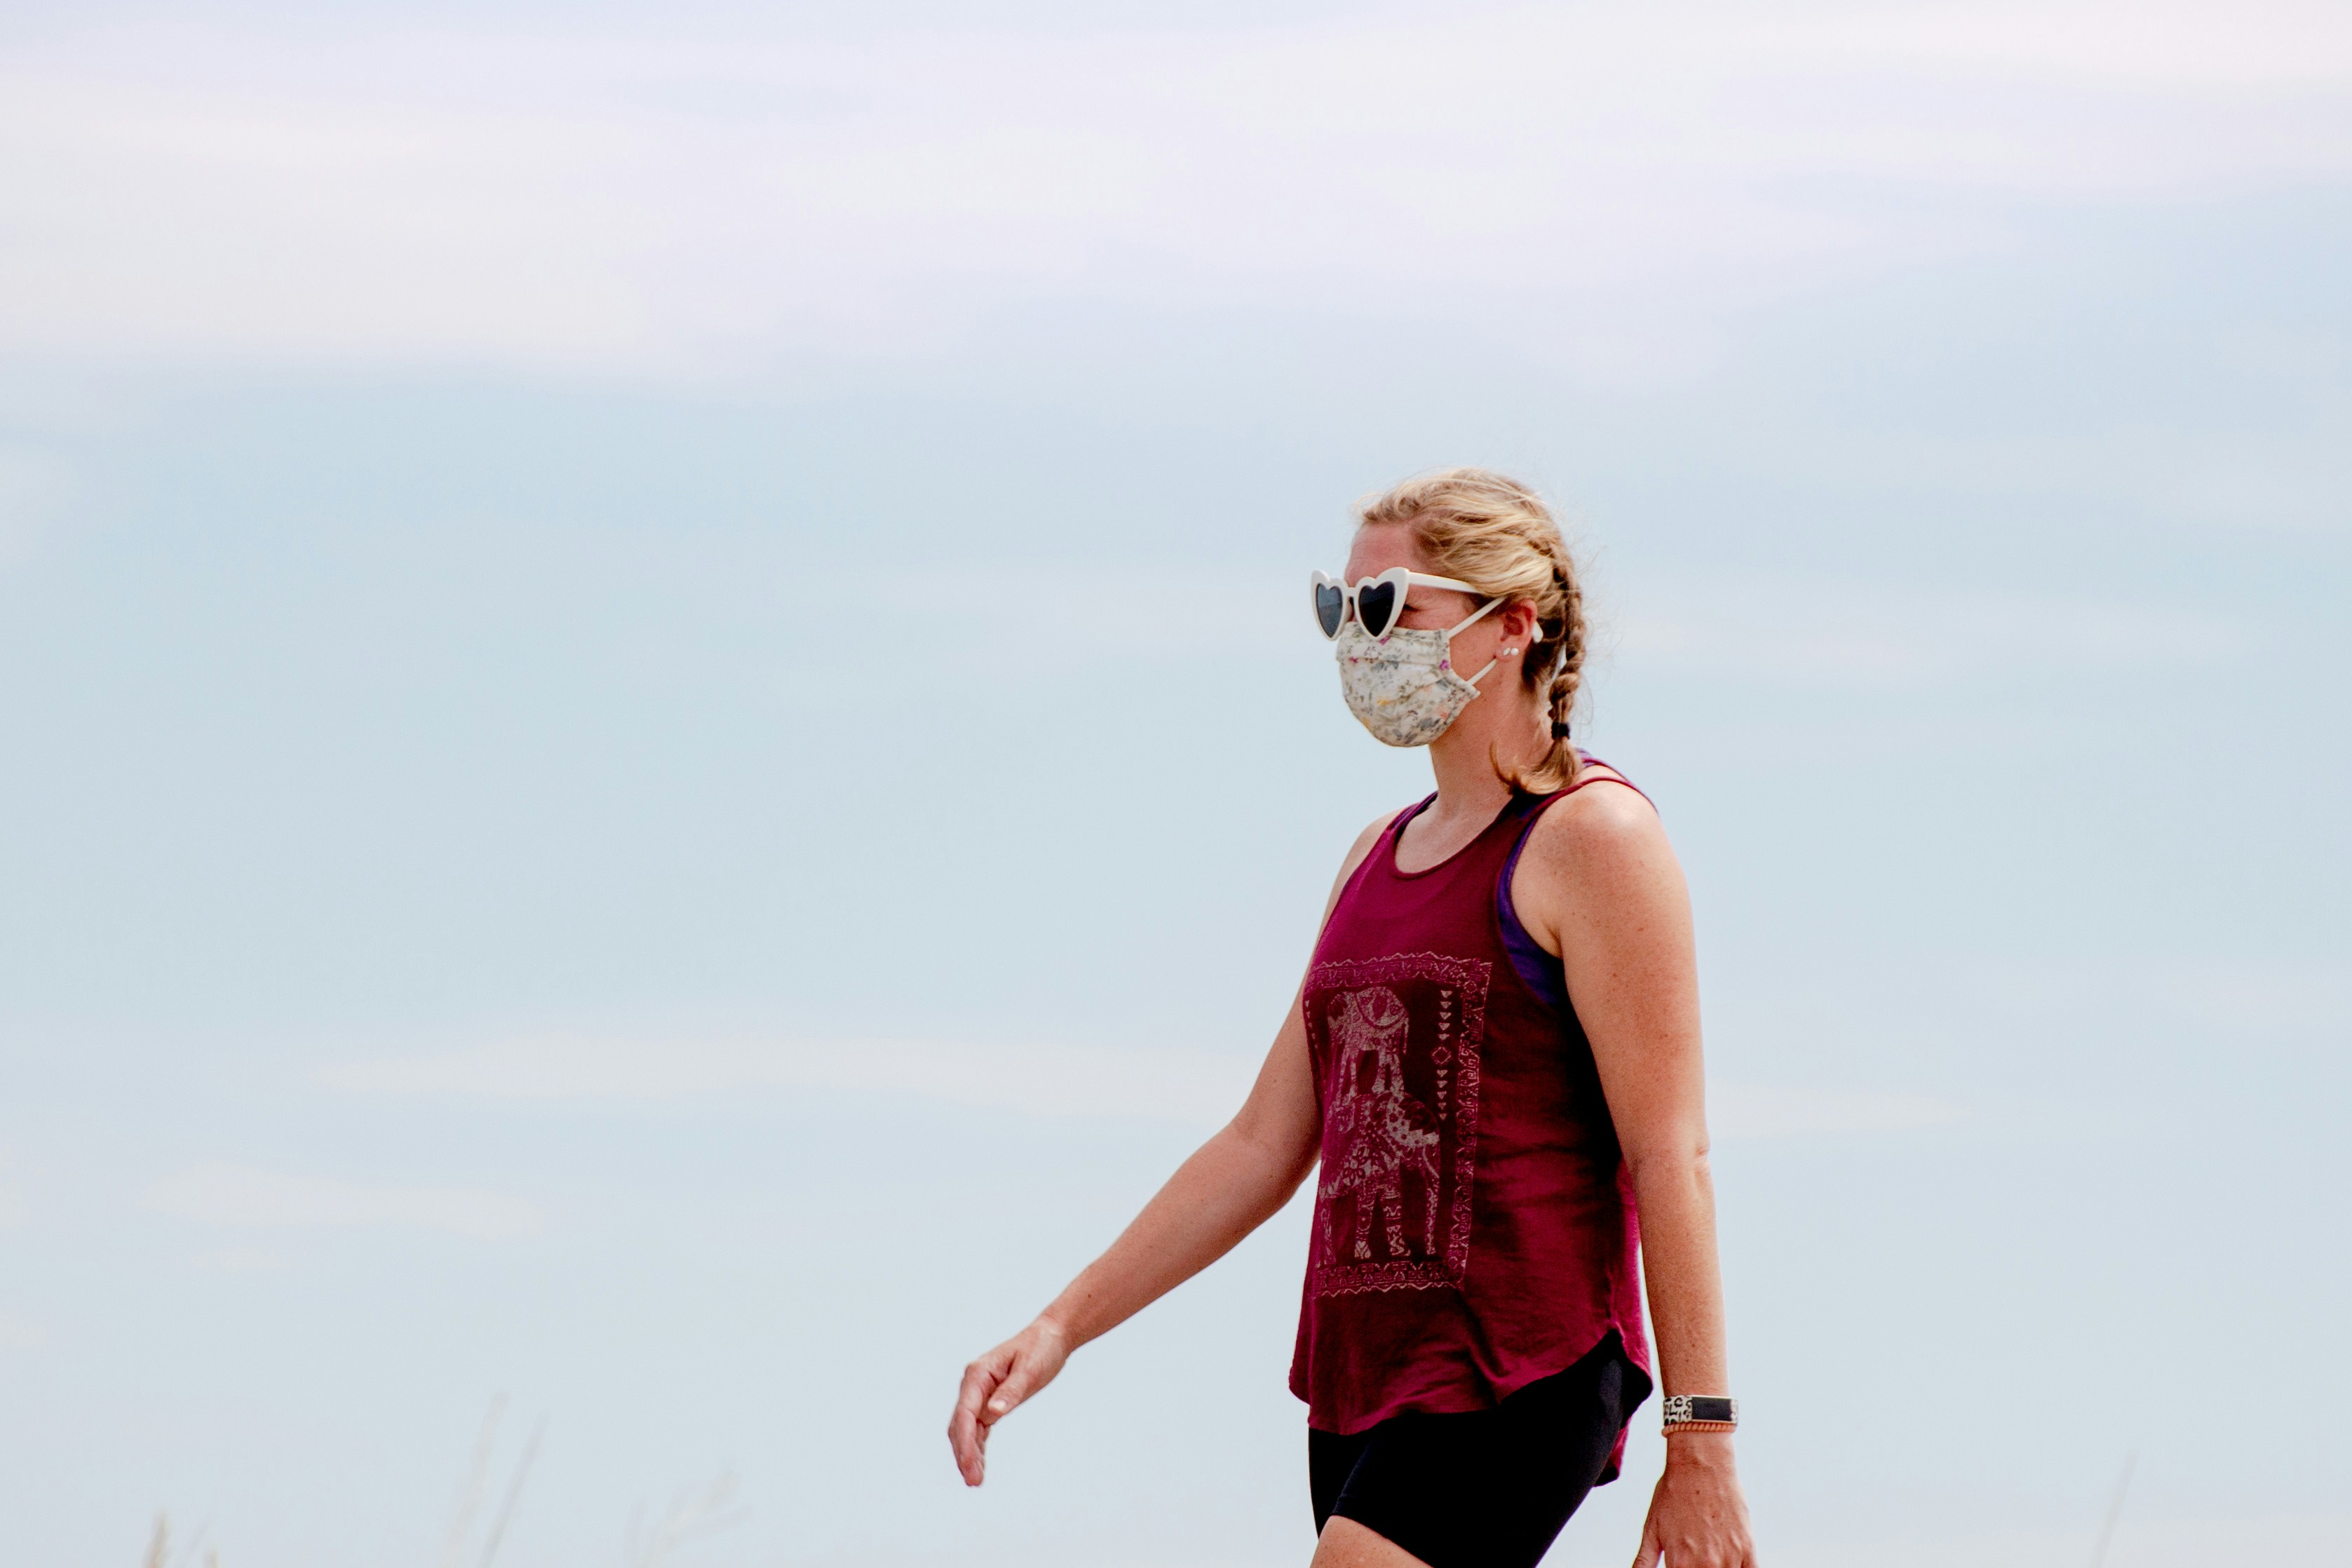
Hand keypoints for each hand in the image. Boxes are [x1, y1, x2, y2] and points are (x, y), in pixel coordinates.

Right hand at [948, 1317, 1071, 1485]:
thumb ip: (1011, 1391)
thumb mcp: (1030, 1369)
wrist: (1050, 1337)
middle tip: (973, 1482)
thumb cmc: (1040, 1348)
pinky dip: (977, 1447)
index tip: (968, 1465)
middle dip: (964, 1454)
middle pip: (961, 1425)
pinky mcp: (990, 1402)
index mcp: (978, 1374)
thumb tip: (993, 1413)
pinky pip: (979, 1429)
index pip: (965, 1414)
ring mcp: (979, 1394)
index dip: (965, 1442)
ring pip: (967, 1430)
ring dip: (969, 1454)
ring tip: (975, 1481)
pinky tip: (979, 1466)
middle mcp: (973, 1385)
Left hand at [1632, 1431, 1756, 1566]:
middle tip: (1696, 1556)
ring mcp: (1729, 1557)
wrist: (1700, 1463)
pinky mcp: (1748, 1548)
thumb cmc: (1674, 1492)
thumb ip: (1643, 1562)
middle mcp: (1706, 1564)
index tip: (1680, 1565)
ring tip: (1709, 1555)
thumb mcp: (1651, 1529)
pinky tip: (1730, 1562)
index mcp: (1679, 1563)